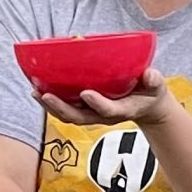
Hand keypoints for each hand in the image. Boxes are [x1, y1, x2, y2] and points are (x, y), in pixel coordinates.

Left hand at [35, 67, 174, 129]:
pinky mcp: (86, 110)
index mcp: (122, 109)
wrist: (147, 106)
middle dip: (62, 108)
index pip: (108, 110)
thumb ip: (154, 81)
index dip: (97, 103)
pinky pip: (66, 110)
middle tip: (45, 96)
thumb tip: (150, 74)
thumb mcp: (157, 87)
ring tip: (35, 93)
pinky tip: (38, 92)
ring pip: (69, 116)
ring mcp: (93, 114)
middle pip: (80, 117)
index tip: (85, 93)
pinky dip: (52, 104)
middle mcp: (104, 115)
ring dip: (51, 107)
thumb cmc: (150, 93)